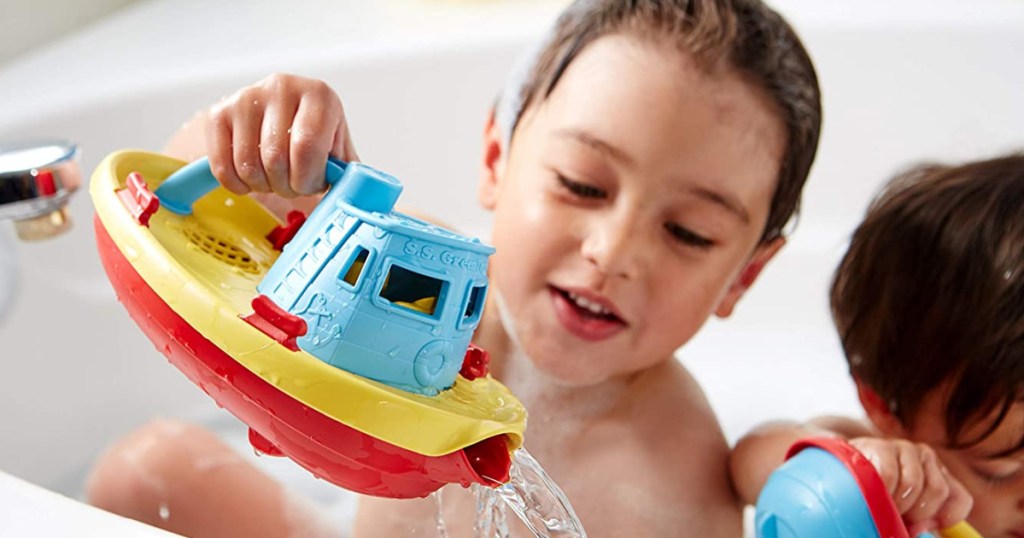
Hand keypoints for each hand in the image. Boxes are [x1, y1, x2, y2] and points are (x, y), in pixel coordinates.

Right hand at [205, 74, 358, 197]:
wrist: (276, 115)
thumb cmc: (312, 136)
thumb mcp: (337, 147)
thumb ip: (348, 170)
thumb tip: (362, 193)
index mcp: (319, 95)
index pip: (308, 146)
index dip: (308, 178)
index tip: (310, 185)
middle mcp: (283, 87)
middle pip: (276, 158)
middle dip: (286, 186)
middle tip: (292, 186)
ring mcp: (247, 97)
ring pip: (248, 165)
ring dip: (262, 186)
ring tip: (273, 180)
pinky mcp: (219, 112)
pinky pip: (223, 165)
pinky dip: (237, 185)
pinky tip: (250, 180)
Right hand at [849, 438, 972, 534]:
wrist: (835, 471)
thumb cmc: (872, 498)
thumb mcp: (902, 514)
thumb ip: (919, 523)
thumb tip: (921, 530)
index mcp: (937, 475)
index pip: (960, 499)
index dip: (945, 518)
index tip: (922, 525)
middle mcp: (925, 457)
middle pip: (938, 490)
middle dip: (915, 512)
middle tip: (894, 514)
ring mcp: (903, 448)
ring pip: (914, 484)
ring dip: (895, 503)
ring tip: (879, 503)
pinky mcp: (880, 446)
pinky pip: (889, 476)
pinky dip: (880, 493)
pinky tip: (870, 493)